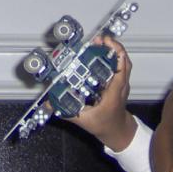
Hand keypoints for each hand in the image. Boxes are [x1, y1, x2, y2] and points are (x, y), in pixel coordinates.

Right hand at [67, 35, 137, 151]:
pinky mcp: (120, 84)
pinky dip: (114, 57)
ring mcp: (123, 84)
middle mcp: (121, 86)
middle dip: (113, 47)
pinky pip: (121, 67)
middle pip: (123, 62)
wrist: (117, 131)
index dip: (116, 54)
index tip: (106, 43)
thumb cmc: (104, 125)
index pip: (120, 70)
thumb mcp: (83, 120)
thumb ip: (66, 112)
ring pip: (123, 63)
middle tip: (98, 40)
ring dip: (114, 50)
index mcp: (114, 94)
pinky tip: (102, 53)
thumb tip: (49, 105)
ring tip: (100, 42)